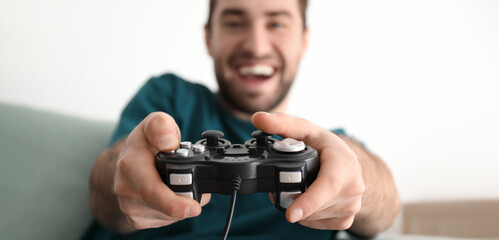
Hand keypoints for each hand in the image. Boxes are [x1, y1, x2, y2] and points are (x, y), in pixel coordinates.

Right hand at [113, 112, 210, 229]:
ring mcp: (129, 206)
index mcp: (130, 163)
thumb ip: (161, 125)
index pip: (152, 190)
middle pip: (165, 207)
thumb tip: (169, 143)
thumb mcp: (154, 123)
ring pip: (168, 215)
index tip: (194, 207)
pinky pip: (164, 220)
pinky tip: (171, 195)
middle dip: (186, 203)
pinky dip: (174, 211)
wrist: (125, 163)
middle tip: (198, 195)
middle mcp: (125, 188)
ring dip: (182, 204)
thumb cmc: (145, 144)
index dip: (175, 203)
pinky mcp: (135, 219)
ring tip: (181, 185)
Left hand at [252, 112, 364, 229]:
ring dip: (300, 208)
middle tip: (281, 188)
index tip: (290, 214)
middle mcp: (353, 185)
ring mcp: (352, 204)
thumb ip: (281, 124)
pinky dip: (308, 216)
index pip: (329, 185)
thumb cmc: (325, 146)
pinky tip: (308, 201)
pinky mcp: (347, 219)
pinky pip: (319, 223)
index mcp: (344, 161)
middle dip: (294, 199)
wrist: (348, 164)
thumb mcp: (305, 130)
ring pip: (314, 216)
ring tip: (298, 190)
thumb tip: (258, 118)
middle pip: (315, 204)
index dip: (309, 201)